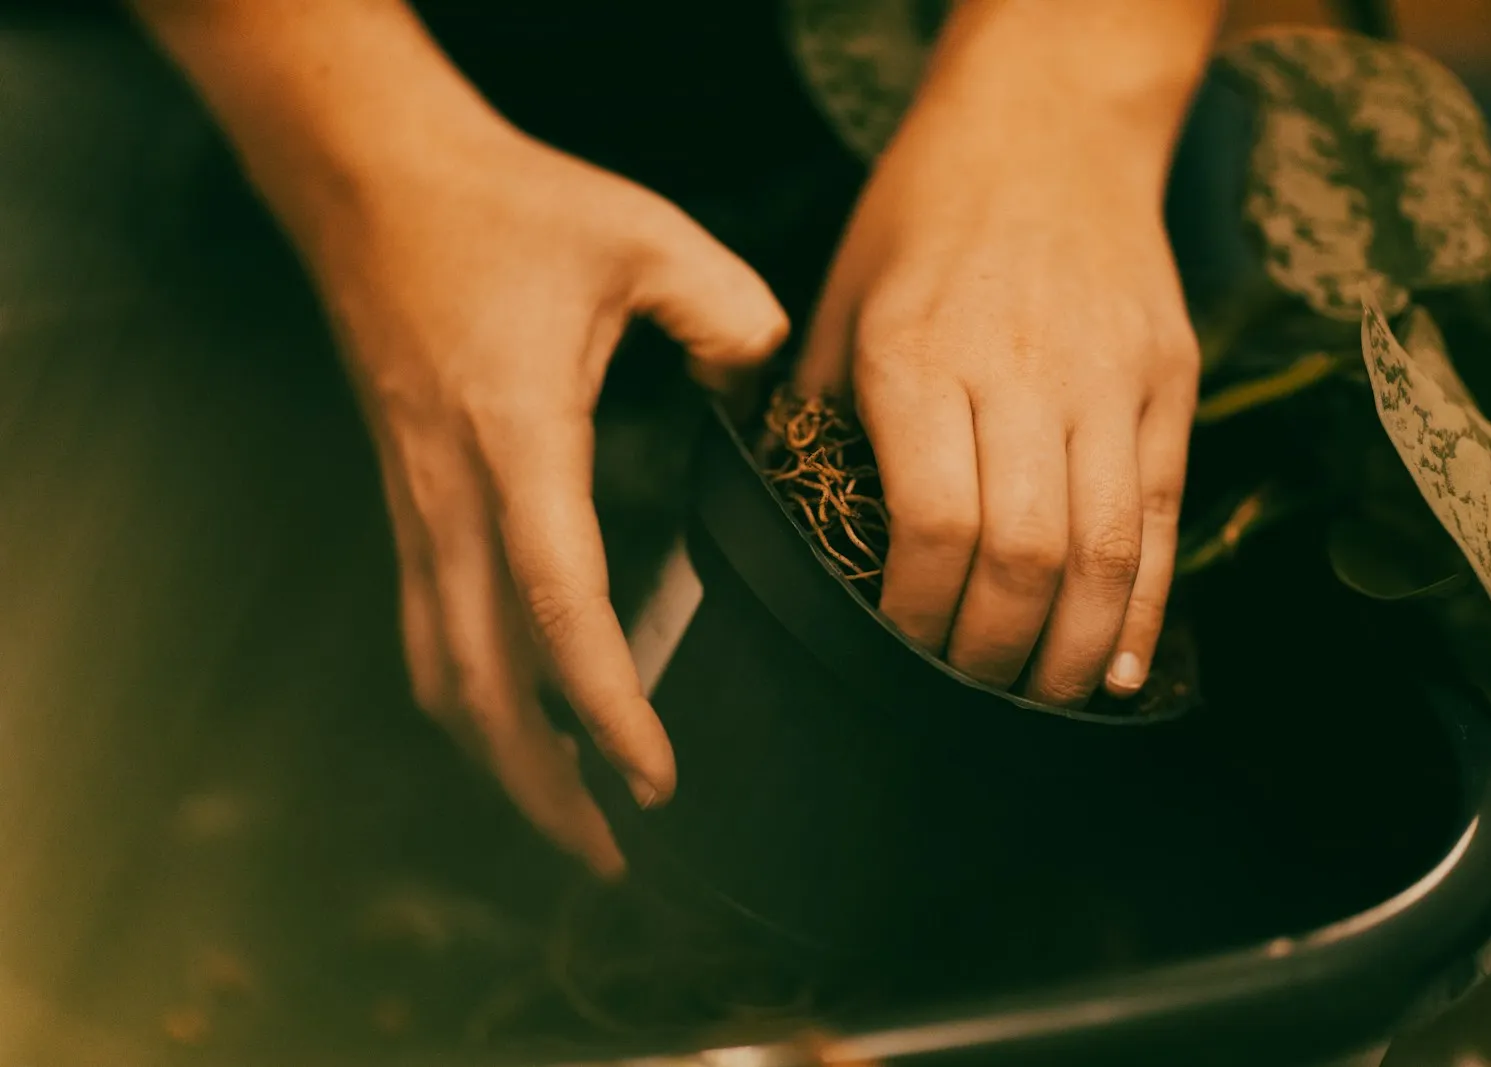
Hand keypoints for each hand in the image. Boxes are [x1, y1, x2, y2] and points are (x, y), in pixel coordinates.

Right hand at [302, 121, 786, 874]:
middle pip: (480, 685)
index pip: (560, 608)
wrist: (373, 182)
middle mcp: (452, 497)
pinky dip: (476, 702)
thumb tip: (774, 385)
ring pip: (442, 674)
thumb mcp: (646, 238)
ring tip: (570, 819)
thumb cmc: (503, 209)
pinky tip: (523, 722)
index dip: (608, 709)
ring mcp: (417, 507)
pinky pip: (432, 632)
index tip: (659, 783)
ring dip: (499, 761)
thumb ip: (733, 314)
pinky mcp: (410, 503)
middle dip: (543, 787)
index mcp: (516, 442)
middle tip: (619, 856)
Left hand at [796, 100, 1198, 705]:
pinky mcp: (1167, 380)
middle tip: (965, 692)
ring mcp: (1108, 377)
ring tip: (1039, 698)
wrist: (1046, 128)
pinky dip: (1144, 605)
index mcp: (919, 355)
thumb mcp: (839, 303)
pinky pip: (1161, 515)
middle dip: (993, 655)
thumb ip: (819, 418)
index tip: (897, 649)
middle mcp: (1020, 370)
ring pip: (1104, 551)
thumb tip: (802, 528)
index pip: (933, 526)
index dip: (917, 617)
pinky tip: (1116, 664)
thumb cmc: (923, 220)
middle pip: (1024, 556)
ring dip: (1071, 651)